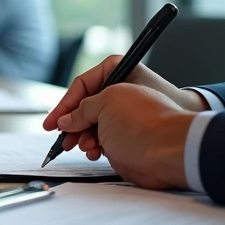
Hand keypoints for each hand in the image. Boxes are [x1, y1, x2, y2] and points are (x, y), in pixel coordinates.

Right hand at [54, 83, 193, 189]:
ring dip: (84, 137)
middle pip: (85, 107)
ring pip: (92, 125)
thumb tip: (65, 120)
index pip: (82, 86)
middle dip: (73, 124)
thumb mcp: (104, 105)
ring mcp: (125, 113)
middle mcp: (122, 90)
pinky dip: (95, 146)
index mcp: (119, 72)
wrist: (172, 148)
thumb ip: (80, 110)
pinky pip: (103, 138)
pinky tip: (96, 152)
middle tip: (63, 137)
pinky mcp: (128, 133)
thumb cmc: (146, 120)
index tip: (52, 122)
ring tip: (86, 147)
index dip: (65, 105)